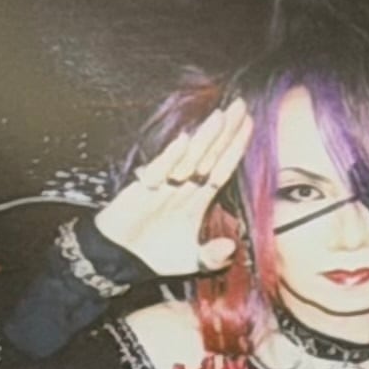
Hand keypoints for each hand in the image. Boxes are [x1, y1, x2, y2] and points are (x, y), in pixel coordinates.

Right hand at [94, 99, 249, 278]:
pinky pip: (159, 170)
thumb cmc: (156, 256)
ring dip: (205, 138)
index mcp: (197, 199)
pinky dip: (171, 157)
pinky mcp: (142, 190)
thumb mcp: (191, 261)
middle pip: (209, 155)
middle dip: (225, 132)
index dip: (235, 149)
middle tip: (240, 106)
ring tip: (221, 116)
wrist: (119, 260)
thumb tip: (230, 248)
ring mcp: (163, 186)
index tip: (248, 126)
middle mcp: (183, 187)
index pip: (221, 168)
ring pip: (189, 158)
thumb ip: (211, 257)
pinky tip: (185, 140)